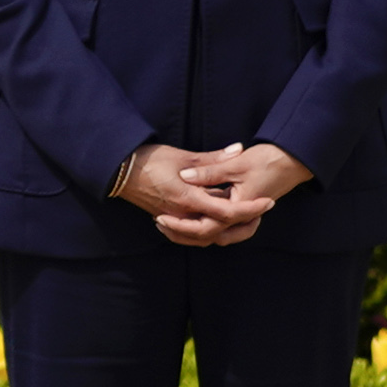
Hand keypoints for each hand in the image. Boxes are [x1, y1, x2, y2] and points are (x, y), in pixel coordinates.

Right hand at [116, 141, 305, 248]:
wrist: (119, 171)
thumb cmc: (149, 160)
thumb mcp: (184, 156)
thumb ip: (214, 158)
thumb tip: (239, 149)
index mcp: (188, 199)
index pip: (227, 213)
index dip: (251, 209)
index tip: (267, 202)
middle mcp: (181, 215)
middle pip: (220, 231)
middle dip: (243, 224)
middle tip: (260, 211)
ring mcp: (173, 220)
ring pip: (205, 237)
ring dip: (226, 230)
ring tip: (243, 217)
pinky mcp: (168, 220)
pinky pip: (192, 234)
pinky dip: (207, 231)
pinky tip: (214, 220)